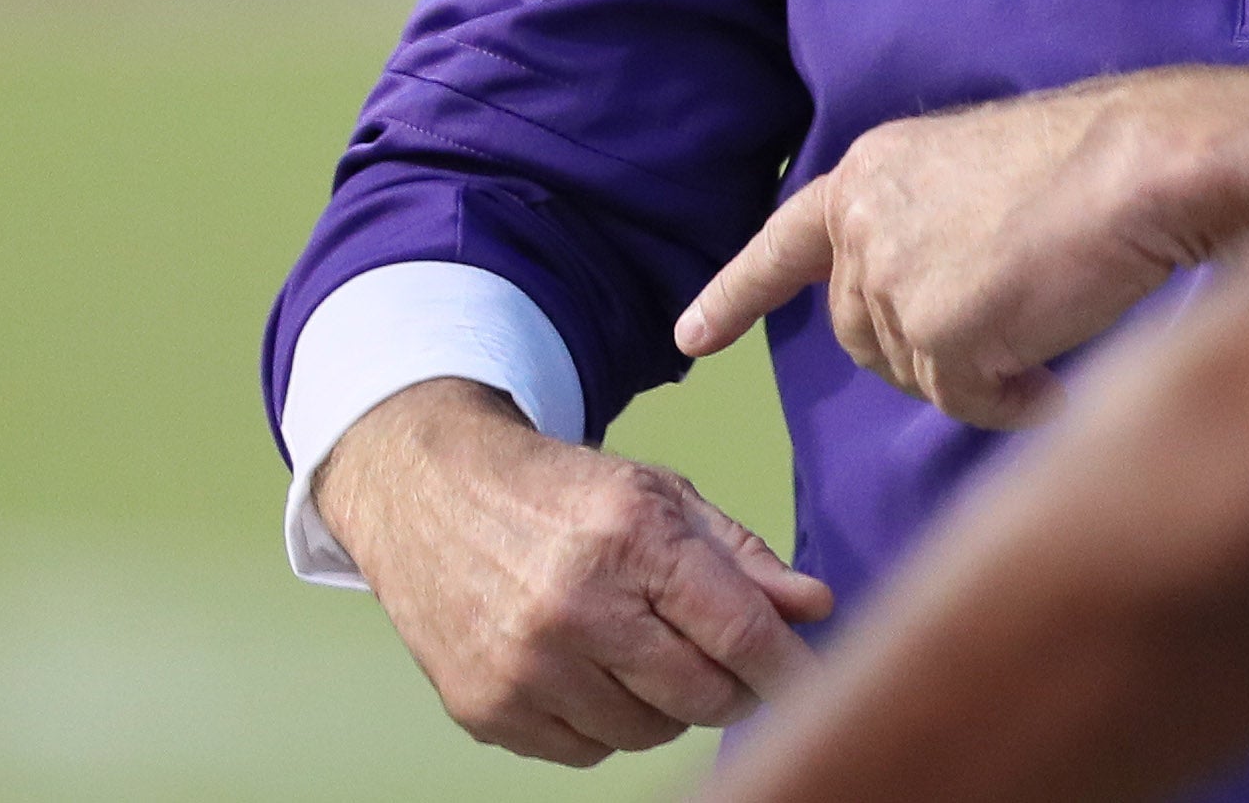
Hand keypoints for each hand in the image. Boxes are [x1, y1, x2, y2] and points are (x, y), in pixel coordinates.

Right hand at [313, 376, 831, 764]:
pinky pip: (585, 752)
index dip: (789, 667)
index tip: (816, 685)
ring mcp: (523, 667)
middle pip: (699, 695)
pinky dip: (608, 725)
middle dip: (735, 688)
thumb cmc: (565, 495)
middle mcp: (574, 608)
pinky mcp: (483, 709)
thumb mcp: (663, 497)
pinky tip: (597, 674)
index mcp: (632, 540)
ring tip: (654, 655)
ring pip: (645, 733)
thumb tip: (813, 609)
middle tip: (734, 664)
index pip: (736, 631)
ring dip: (670, 708)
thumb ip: (743, 558)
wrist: (432, 498)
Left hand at [677, 63, 1248, 428]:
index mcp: (873, 171)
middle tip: (1011, 322)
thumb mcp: (984, 178)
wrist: (1153, 163)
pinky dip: (1014, 397)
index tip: (690, 339)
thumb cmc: (1100, 163)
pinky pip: (966, 402)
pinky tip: (1058, 361)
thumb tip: (931, 323)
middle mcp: (864, 223)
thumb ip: (934, 233)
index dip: (736, 294)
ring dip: (982, 369)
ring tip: (1051, 320)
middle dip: (926, 349)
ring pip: (916, 374)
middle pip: (862, 332)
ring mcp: (895, 279)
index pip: (785, 241)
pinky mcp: (937, 332)